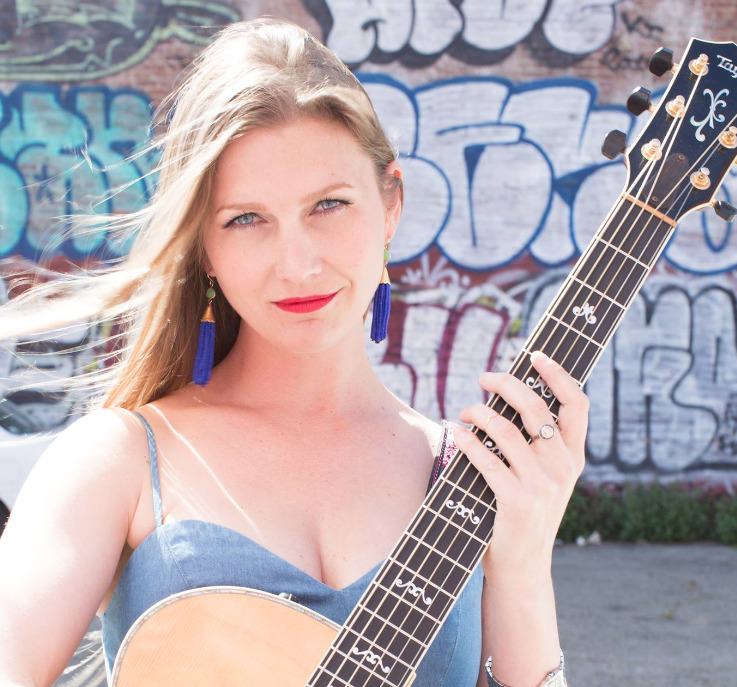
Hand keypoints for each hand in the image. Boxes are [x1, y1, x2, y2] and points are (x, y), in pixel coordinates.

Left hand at [453, 351, 587, 584]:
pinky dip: (466, 439)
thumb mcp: (546, 477)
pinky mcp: (516, 500)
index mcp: (575, 456)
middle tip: (484, 378)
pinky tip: (456, 432)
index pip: (577, 404)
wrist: (523, 563)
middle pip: (535, 407)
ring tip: (465, 410)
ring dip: (478, 411)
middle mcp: (563, 466)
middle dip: (506, 384)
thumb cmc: (527, 511)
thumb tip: (510, 395)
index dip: (558, 374)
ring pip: (504, 429)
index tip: (535, 356)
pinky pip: (485, 457)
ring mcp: (541, 484)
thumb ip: (539, 443)